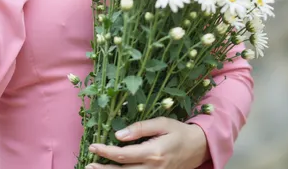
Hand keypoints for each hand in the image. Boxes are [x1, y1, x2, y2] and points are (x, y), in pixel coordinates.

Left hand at [86, 118, 208, 168]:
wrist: (198, 148)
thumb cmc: (179, 131)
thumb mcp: (161, 123)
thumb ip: (140, 128)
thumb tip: (118, 135)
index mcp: (153, 152)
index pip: (123, 154)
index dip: (106, 151)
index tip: (93, 146)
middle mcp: (153, 168)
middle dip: (104, 168)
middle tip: (88, 163)